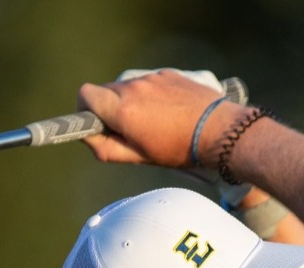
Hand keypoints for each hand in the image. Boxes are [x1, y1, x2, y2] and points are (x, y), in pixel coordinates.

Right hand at [78, 69, 240, 169]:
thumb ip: (106, 147)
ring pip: (128, 87)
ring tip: (154, 122)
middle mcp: (133, 87)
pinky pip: (148, 82)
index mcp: (122, 109)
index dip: (84, 109)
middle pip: (105, 91)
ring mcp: (152, 78)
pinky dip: (151, 95)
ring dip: (132, 101)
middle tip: (129, 129)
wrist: (219, 130)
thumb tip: (89, 136)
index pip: (85, 94)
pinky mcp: (167, 73)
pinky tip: (169, 111)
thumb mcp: (139, 156)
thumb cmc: (179, 148)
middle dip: (110, 108)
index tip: (95, 122)